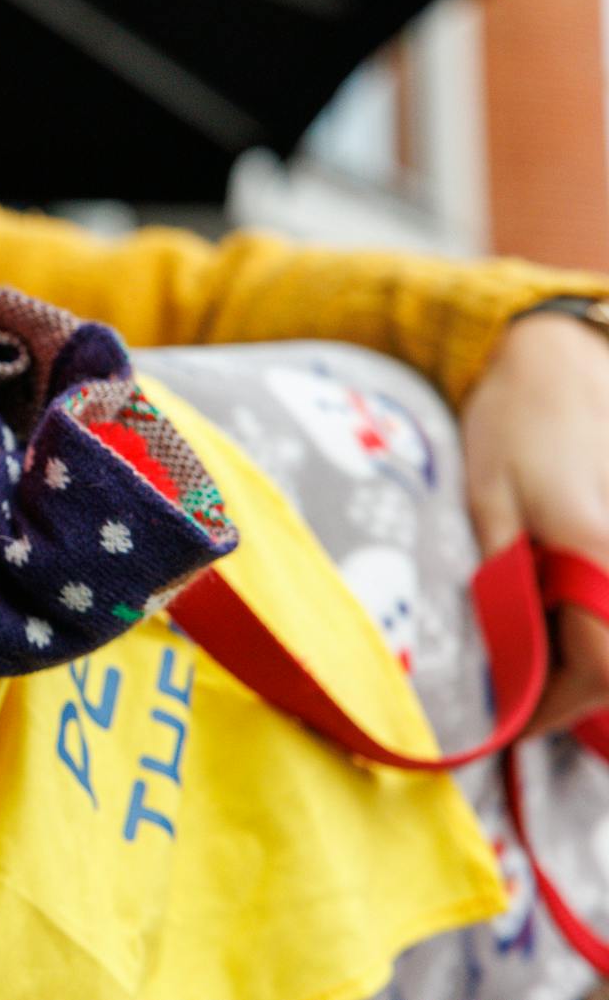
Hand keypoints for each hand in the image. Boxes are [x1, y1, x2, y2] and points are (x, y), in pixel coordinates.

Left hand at [461, 311, 608, 734]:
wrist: (558, 360)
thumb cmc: (511, 424)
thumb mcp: (487, 500)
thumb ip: (506, 579)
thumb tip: (511, 658)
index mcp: (596, 551)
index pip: (599, 666)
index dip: (555, 709)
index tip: (509, 724)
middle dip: (577, 698)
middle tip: (520, 709)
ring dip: (593, 668)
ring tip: (535, 675)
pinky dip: (601, 630)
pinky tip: (559, 630)